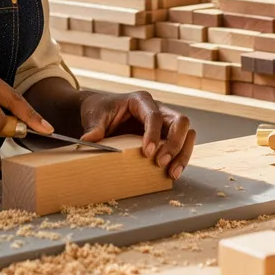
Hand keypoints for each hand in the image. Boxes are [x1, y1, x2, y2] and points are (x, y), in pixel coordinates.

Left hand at [78, 91, 194, 179]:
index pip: (154, 115)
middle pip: (180, 121)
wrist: (101, 112)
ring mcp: (164, 122)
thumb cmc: (99, 110)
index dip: (153, 133)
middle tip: (161, 163)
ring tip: (172, 173)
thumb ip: (94, 127)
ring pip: (186, 133)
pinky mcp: (165, 136)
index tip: (147, 153)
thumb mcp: (94, 116)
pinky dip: (180, 158)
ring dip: (182, 153)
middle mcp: (158, 109)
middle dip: (174, 143)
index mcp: (141, 100)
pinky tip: (172, 173)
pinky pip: (181, 145)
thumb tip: (88, 141)